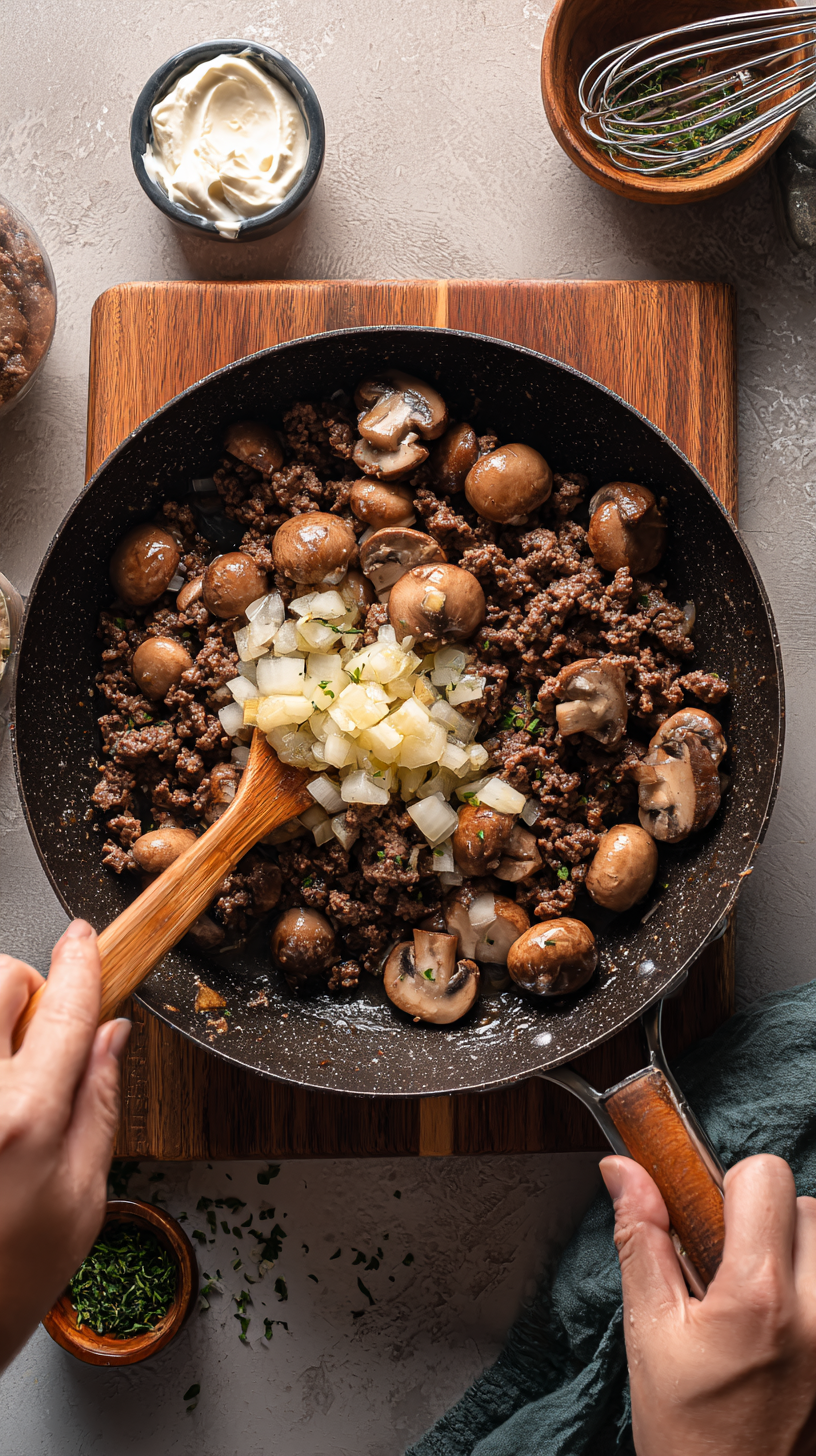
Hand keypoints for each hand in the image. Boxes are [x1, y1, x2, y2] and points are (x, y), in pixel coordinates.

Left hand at [0, 921, 129, 1369]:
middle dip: (23, 988)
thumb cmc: (8, 1280)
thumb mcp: (83, 1197)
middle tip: (35, 1034)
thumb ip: (100, 1104)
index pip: (64, 1008)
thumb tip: (111, 1036)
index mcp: (25, 1117)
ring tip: (4, 1076)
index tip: (83, 939)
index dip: (80, 963)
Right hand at [601, 1154, 815, 1455]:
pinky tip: (780, 1331)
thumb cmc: (691, 1437)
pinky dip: (808, 1290)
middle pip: (804, 1205)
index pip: (764, 1176)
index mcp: (759, 1296)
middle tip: (726, 1272)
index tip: (705, 1221)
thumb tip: (625, 1170)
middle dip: (762, 1222)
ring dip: (794, 1255)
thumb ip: (641, 1240)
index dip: (726, 1187)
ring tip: (756, 1304)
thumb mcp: (650, 1333)